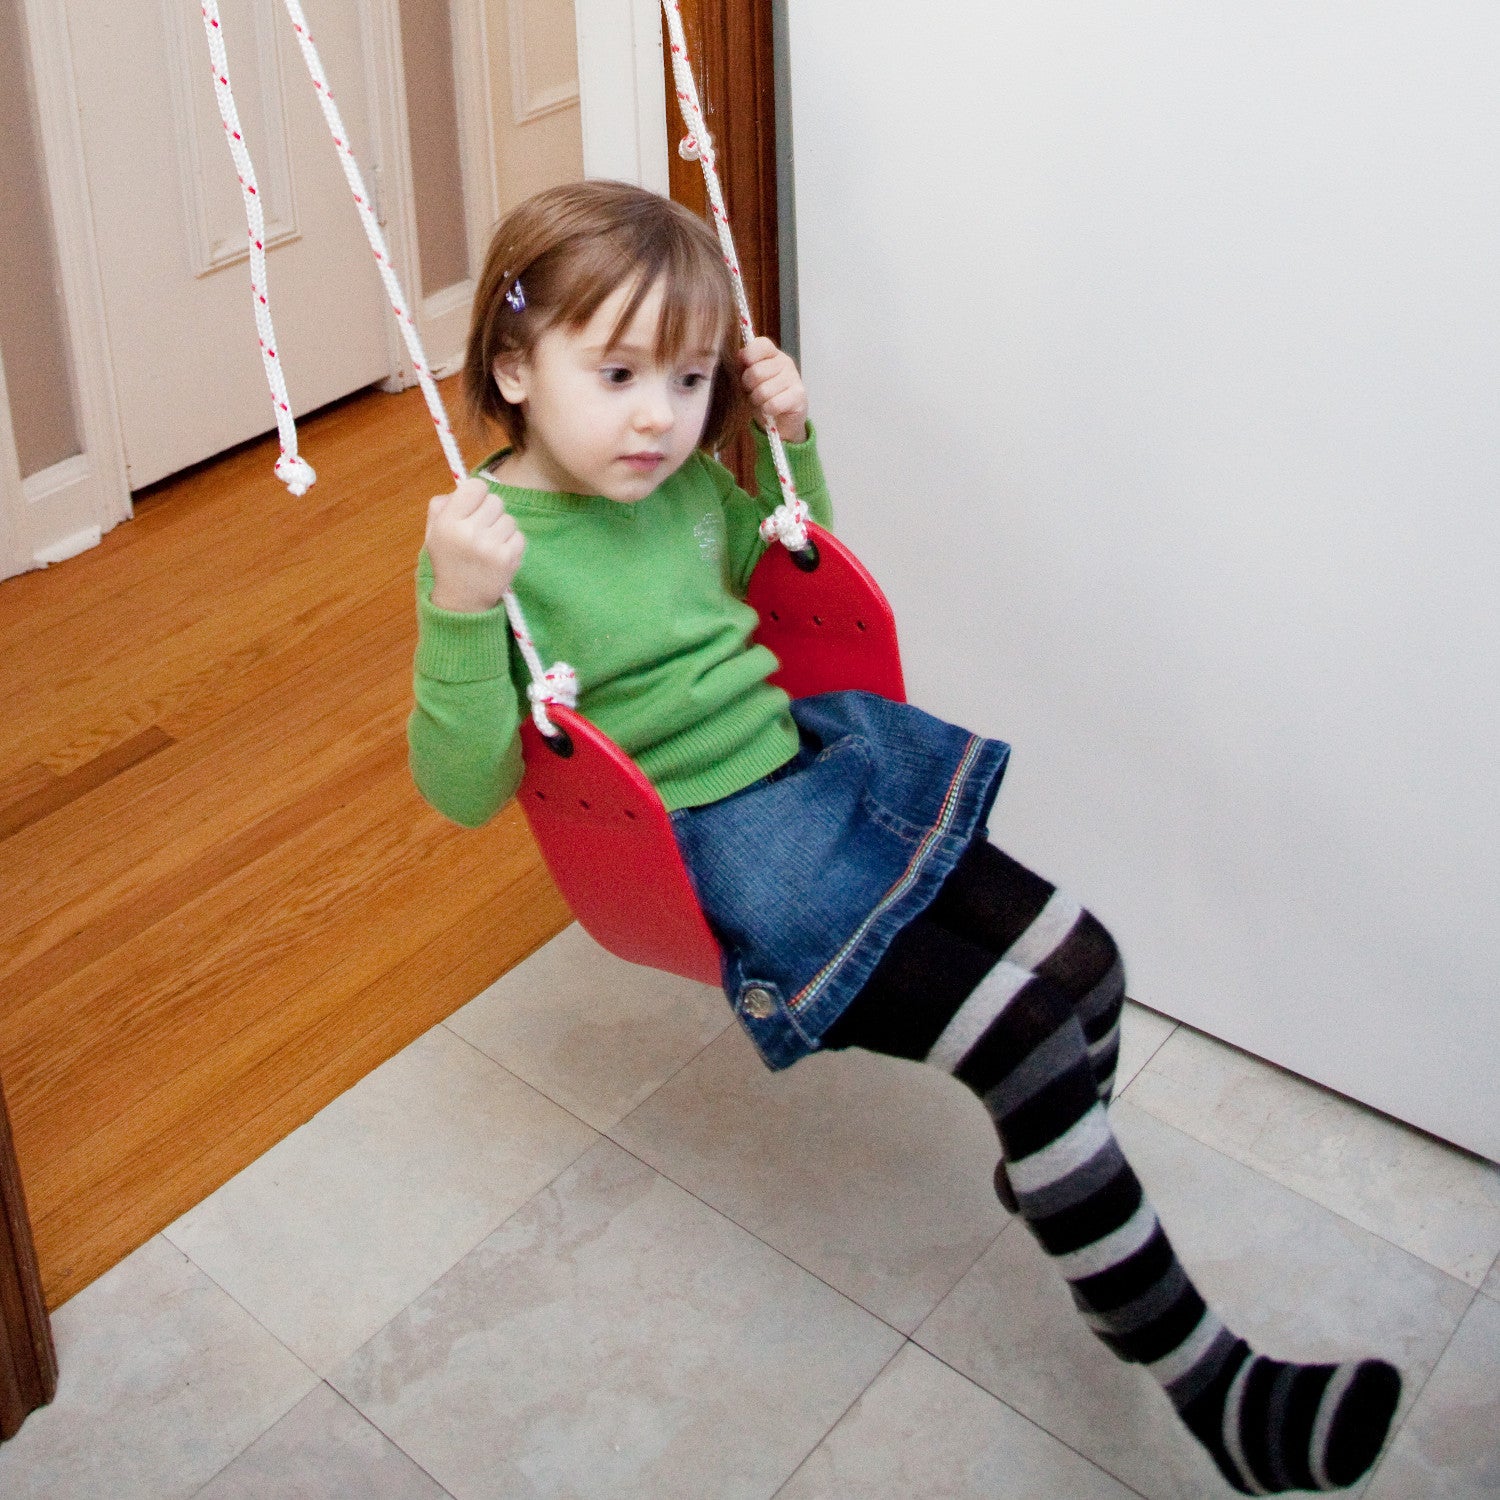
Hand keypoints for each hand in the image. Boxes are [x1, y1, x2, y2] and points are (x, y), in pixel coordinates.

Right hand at [425, 477, 524, 612]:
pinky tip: (498, 555)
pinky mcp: (508, 558)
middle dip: (490, 512)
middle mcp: (469, 532)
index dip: (477, 494)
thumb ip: (443, 505)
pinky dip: (512, 543)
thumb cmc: (449, 561)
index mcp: (448, 522)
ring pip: (509, 518)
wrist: (462, 601)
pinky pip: (519, 536)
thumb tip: (465, 487)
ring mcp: (490, 546)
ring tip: (489, 545)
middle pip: (496, 500)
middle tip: (481, 529)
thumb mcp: (434, 532)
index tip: (474, 506)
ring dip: (502, 529)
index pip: (476, 486)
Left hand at [740, 337, 807, 443]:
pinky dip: (768, 410)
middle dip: (749, 387)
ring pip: (763, 391)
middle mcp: (785, 362)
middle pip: (756, 372)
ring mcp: (794, 378)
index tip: (745, 368)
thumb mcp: (748, 379)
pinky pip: (773, 404)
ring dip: (758, 401)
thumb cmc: (763, 396)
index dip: (748, 356)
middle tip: (753, 392)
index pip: (761, 344)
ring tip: (762, 402)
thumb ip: (743, 366)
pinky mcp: (799, 396)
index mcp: (772, 354)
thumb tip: (739, 356)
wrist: (781, 420)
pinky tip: (771, 410)